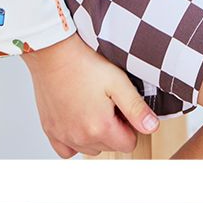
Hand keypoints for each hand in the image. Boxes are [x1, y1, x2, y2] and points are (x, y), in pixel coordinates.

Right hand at [28, 26, 154, 153]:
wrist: (52, 52)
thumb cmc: (84, 64)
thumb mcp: (118, 82)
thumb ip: (136, 108)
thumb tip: (152, 127)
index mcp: (100, 128)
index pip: (129, 144)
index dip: (129, 125)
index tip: (120, 107)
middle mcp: (81, 137)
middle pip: (109, 147)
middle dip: (113, 129)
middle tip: (106, 103)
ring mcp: (63, 135)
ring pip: (90, 149)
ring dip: (95, 135)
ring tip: (91, 108)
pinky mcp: (50, 130)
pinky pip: (66, 151)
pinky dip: (74, 142)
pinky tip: (76, 122)